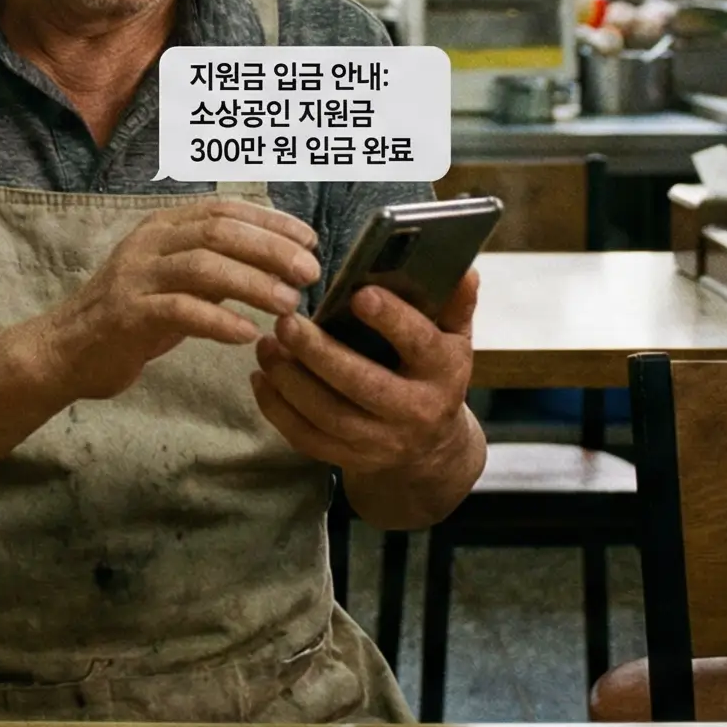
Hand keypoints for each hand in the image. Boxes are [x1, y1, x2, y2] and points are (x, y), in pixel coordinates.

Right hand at [36, 199, 321, 401]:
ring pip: (202, 266)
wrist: (67, 350)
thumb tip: (281, 260)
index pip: (225, 210)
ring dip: (253, 283)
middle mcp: (149, 242)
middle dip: (271, 249)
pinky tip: (247, 334)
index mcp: (164, 227)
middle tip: (309, 272)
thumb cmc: (134, 315)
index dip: (271, 222)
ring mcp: (135, 276)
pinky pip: (179, 310)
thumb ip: (219, 266)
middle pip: (219, 232)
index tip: (311, 240)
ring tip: (289, 304)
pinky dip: (218, 320)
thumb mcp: (178, 281)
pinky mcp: (127, 314)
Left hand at [251, 265, 480, 475]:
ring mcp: (381, 441)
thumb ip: (455, 304)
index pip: (420, 344)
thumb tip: (464, 268)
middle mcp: (415, 412)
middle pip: (363, 385)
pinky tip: (261, 378)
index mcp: (444, 373)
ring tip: (266, 344)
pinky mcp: (351, 458)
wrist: (432, 448)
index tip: (358, 294)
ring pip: (328, 416)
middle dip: (320, 353)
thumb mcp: (455, 339)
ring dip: (290, 380)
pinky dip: (278, 410)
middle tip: (286, 321)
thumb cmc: (434, 374)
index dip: (392, 320)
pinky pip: (308, 439)